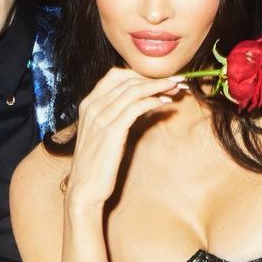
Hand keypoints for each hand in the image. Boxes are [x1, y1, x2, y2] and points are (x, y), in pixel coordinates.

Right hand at [64, 69, 184, 213]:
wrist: (84, 188)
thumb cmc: (97, 163)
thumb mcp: (104, 133)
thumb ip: (116, 115)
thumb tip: (143, 103)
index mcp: (88, 103)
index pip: (116, 75)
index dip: (141, 73)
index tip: (161, 78)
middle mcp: (92, 106)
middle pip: (127, 80)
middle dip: (154, 78)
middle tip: (176, 81)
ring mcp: (100, 117)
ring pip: (134, 90)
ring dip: (159, 87)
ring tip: (176, 89)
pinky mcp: (111, 130)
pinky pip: (136, 107)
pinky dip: (153, 101)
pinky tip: (165, 104)